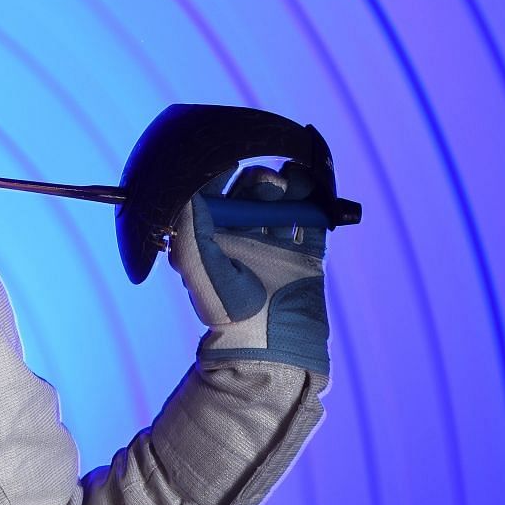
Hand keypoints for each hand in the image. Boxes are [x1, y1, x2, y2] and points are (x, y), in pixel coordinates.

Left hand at [166, 160, 329, 373]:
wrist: (270, 346)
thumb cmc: (226, 310)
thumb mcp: (198, 268)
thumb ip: (190, 229)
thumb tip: (187, 192)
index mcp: (213, 240)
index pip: (214, 196)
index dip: (219, 175)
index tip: (226, 158)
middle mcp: (243, 239)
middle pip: (251, 195)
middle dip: (258, 181)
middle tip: (266, 183)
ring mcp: (276, 246)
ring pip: (283, 203)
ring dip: (288, 186)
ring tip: (294, 179)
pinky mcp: (306, 255)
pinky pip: (313, 220)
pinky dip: (316, 200)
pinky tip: (314, 185)